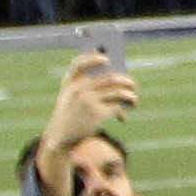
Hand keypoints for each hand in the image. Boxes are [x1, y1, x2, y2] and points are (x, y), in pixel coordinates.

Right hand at [33, 58, 131, 195]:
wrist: (61, 137)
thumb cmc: (71, 115)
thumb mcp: (74, 99)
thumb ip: (91, 88)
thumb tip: (121, 84)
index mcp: (69, 82)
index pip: (78, 63)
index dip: (92, 58)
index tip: (106, 58)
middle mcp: (77, 89)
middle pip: (110, 78)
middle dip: (126, 81)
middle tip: (133, 85)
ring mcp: (86, 100)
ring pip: (118, 91)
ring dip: (130, 96)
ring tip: (134, 100)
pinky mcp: (96, 113)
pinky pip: (118, 106)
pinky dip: (124, 111)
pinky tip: (123, 118)